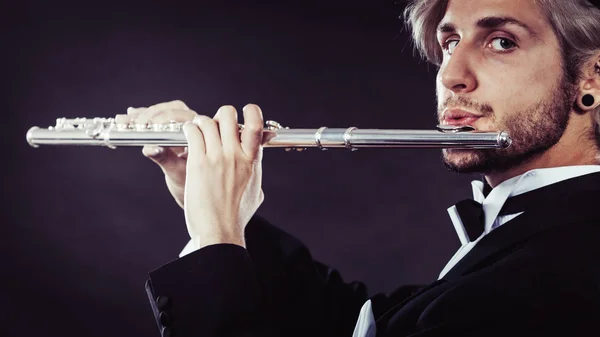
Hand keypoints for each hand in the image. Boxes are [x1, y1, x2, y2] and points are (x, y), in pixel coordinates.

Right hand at [115, 100, 195, 207]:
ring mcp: (179, 126)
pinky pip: (154, 118)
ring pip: (161, 112)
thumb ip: (165, 158)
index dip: (166, 117)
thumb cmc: (188, 181)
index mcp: (200, 134)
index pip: (184, 117)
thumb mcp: (176, 171)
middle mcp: (192, 127)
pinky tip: (129, 114)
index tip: (151, 123)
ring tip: (123, 120)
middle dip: (151, 114)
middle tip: (135, 123)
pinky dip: (140, 116)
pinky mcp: (167, 129)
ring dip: (141, 114)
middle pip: (172, 110)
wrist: (190, 188)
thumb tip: (150, 148)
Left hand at [182, 104, 264, 248]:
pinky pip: (192, 133)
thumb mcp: (255, 194)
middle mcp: (236, 155)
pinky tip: (187, 135)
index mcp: (253, 161)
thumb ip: (255, 179)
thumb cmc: (237, 217)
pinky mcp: (198, 163)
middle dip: (220, 115)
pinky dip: (188, 129)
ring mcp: (217, 158)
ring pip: (207, 121)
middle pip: (228, 116)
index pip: (256, 124)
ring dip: (200, 122)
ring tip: (196, 130)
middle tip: (215, 124)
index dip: (250, 112)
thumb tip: (257, 180)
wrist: (220, 231)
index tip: (243, 115)